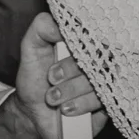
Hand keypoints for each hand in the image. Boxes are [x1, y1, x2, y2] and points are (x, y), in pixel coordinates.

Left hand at [14, 12, 103, 138]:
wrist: (33, 114)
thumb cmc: (35, 78)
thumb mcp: (31, 48)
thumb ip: (42, 28)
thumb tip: (60, 24)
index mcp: (85, 43)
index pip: (96, 32)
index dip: (78, 42)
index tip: (59, 51)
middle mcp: (99, 60)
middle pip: (98, 57)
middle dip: (69, 70)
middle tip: (51, 78)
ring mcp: (104, 81)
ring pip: (99, 80)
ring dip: (70, 90)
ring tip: (52, 98)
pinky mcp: (107, 102)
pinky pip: (103, 100)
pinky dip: (80, 104)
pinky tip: (66, 108)